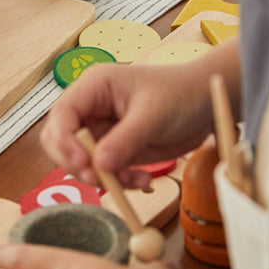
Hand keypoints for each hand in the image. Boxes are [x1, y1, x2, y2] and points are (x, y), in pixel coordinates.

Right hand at [40, 58, 220, 189]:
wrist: (207, 103)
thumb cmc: (181, 94)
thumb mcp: (153, 115)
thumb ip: (125, 140)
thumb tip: (99, 166)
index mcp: (94, 87)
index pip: (62, 114)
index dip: (65, 141)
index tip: (84, 165)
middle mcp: (92, 107)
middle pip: (61, 139)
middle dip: (77, 163)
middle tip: (99, 181)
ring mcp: (103, 129)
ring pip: (81, 160)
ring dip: (102, 176)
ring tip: (134, 180)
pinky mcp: (116, 149)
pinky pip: (104, 171)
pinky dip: (119, 181)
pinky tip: (142, 180)